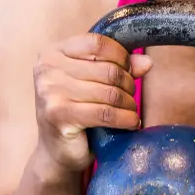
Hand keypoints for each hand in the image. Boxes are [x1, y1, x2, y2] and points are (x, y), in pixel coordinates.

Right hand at [33, 33, 152, 172]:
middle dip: (127, 84)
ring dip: (128, 104)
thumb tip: (146, 62)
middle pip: (107, 69)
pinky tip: (131, 122)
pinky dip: (125, 118)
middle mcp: (47, 68)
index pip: (97, 43)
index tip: (129, 70)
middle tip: (130, 97)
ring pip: (109, 92)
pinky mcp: (59, 115)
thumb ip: (117, 68)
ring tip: (130, 111)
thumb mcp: (93, 83)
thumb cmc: (76, 112)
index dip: (120, 56)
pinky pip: (105, 113)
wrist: (56, 152)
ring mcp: (50, 91)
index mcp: (53, 53)